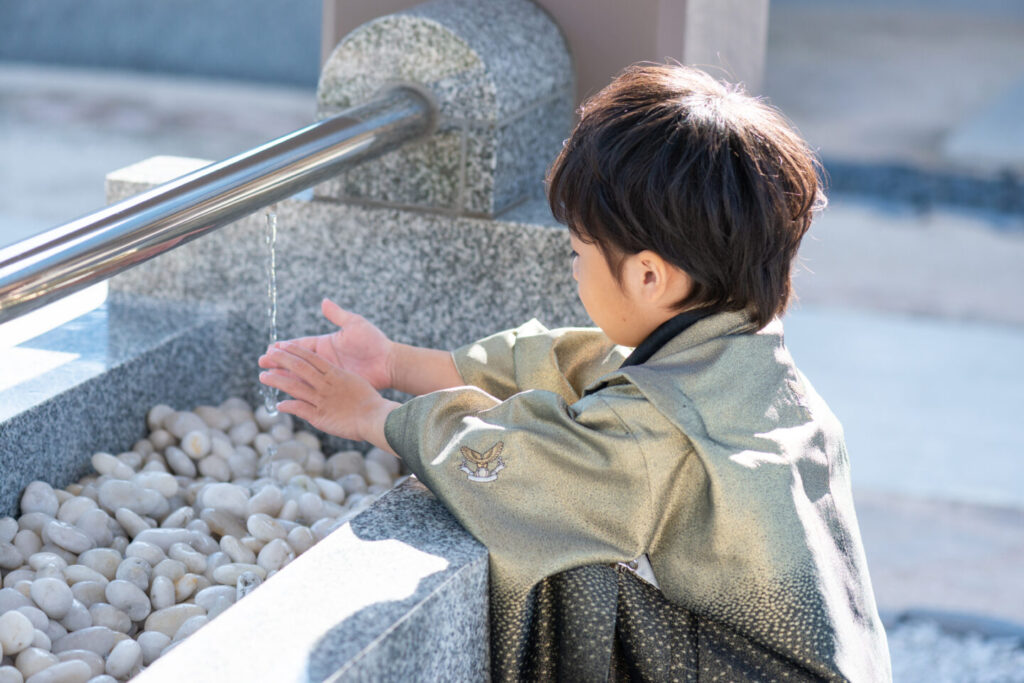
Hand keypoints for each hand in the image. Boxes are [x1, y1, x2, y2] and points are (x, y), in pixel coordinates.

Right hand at [259, 299, 394, 389]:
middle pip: (296, 361)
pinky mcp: (334, 386)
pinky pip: (313, 388)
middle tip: (262, 363)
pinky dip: (300, 390)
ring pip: (301, 376)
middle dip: (279, 362)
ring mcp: (328, 374)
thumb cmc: (374, 342)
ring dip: (285, 376)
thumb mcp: (355, 325)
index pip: (301, 345)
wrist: (389, 363)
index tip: (271, 349)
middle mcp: (325, 359)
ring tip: (267, 378)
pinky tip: (287, 394)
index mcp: (327, 344)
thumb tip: (324, 301)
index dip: (285, 348)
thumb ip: (338, 315)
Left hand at [259, 342, 398, 447]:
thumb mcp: (355, 380)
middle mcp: (326, 384)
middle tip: (265, 356)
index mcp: (335, 373)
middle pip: (299, 368)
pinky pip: (300, 409)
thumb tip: (329, 373)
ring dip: (277, 381)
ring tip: (263, 377)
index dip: (293, 350)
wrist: (376, 417)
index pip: (310, 357)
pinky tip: (279, 405)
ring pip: (295, 386)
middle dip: (281, 360)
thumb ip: (338, 376)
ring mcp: (322, 399)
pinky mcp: (320, 415)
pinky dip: (288, 406)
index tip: (279, 346)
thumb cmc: (370, 400)